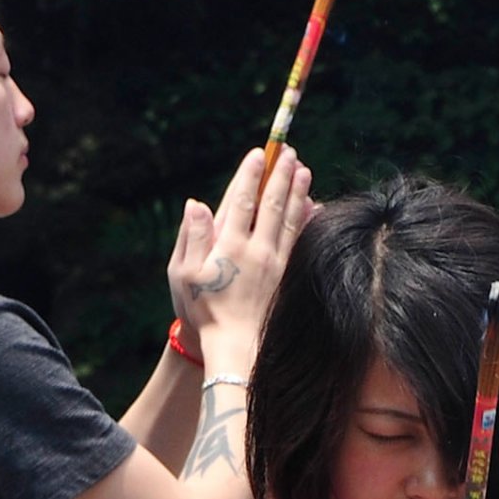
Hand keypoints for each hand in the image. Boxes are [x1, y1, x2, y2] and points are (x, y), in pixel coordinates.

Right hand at [168, 147, 314, 340]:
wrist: (234, 345)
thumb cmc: (202, 309)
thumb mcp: (183, 274)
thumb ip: (192, 237)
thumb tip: (196, 203)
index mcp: (229, 246)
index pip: (242, 201)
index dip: (250, 175)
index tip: (258, 154)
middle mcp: (256, 250)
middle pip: (272, 205)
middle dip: (281, 176)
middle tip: (289, 153)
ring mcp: (274, 262)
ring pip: (290, 219)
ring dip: (297, 192)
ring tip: (304, 170)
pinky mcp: (284, 274)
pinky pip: (298, 240)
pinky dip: (306, 220)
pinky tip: (314, 207)